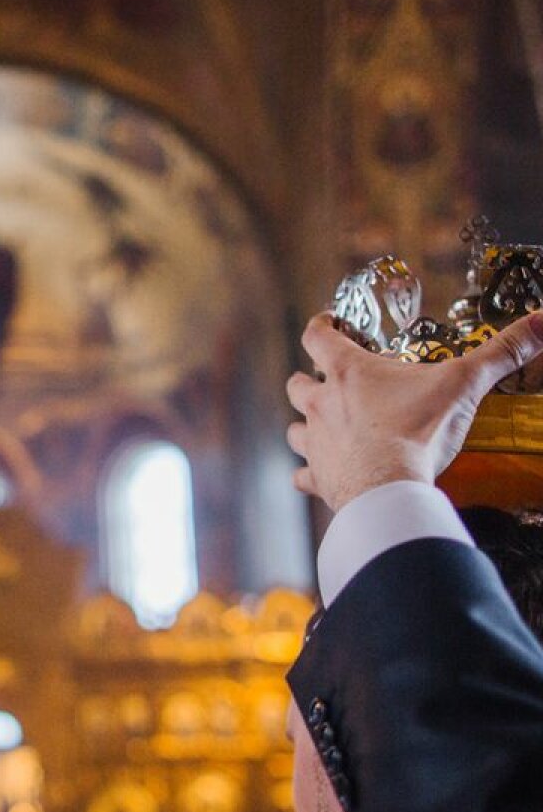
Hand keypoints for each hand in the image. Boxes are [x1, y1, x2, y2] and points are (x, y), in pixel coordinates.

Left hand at [286, 311, 542, 511]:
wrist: (391, 489)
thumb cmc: (418, 432)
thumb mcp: (464, 383)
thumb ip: (501, 352)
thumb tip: (542, 322)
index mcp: (347, 372)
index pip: (317, 336)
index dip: (319, 326)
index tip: (327, 323)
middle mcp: (321, 404)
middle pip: (297, 384)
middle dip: (308, 379)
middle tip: (325, 381)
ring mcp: (315, 443)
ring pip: (294, 429)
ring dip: (305, 426)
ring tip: (322, 428)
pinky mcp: (319, 477)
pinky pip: (301, 476)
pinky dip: (308, 474)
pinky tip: (316, 476)